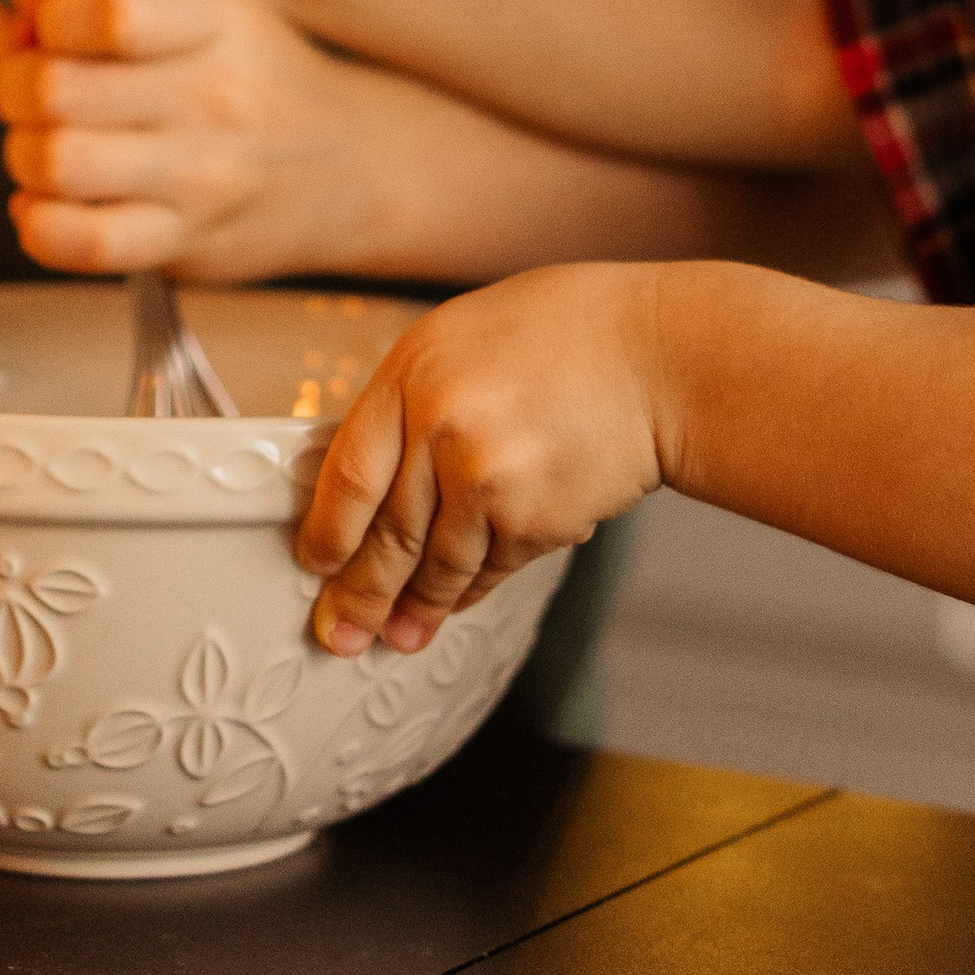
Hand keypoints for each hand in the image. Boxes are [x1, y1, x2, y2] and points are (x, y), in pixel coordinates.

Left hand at [0, 0, 406, 277]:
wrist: (347, 165)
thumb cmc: (245, 77)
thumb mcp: (180, 13)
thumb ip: (55, 11)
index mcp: (214, 21)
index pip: (109, 5)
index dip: (48, 12)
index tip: (48, 23)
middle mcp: (212, 97)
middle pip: (57, 87)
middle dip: (14, 85)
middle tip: (28, 89)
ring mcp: (201, 175)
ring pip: (54, 163)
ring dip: (22, 153)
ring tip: (41, 143)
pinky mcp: (187, 243)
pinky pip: (83, 242)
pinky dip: (39, 224)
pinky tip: (47, 204)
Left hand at [294, 267, 668, 657]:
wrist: (659, 357)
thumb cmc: (569, 336)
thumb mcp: (467, 340)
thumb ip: (418, 400)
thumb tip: (376, 480)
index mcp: (413, 369)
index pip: (347, 470)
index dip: (326, 529)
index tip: (315, 564)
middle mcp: (439, 423)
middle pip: (385, 532)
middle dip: (359, 594)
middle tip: (338, 633)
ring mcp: (484, 475)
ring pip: (435, 563)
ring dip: (413, 609)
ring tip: (395, 638)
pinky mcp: (530, 519)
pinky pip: (487, 569)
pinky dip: (470, 592)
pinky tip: (455, 606)